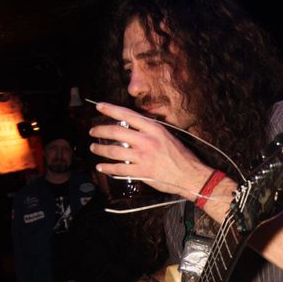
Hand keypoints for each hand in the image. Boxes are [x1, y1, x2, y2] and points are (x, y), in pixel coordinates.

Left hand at [89, 103, 208, 200]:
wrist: (190, 175)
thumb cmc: (182, 156)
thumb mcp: (168, 136)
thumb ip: (151, 131)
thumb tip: (133, 128)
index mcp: (154, 129)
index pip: (127, 115)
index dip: (110, 109)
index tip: (99, 106)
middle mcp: (146, 140)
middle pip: (116, 132)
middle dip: (100, 130)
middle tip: (93, 131)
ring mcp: (143, 156)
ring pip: (114, 151)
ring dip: (100, 149)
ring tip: (94, 148)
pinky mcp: (141, 171)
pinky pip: (119, 169)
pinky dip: (107, 168)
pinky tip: (101, 167)